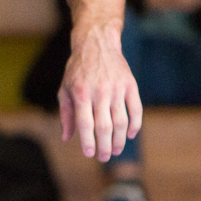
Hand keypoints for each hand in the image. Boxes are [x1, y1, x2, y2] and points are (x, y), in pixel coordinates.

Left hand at [58, 24, 141, 161]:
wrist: (97, 43)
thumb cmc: (78, 69)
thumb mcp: (65, 88)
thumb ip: (66, 113)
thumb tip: (67, 138)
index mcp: (81, 92)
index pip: (85, 124)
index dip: (88, 142)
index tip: (89, 154)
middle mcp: (100, 91)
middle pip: (104, 126)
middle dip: (105, 146)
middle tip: (104, 157)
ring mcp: (117, 88)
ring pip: (121, 121)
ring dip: (119, 140)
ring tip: (115, 150)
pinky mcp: (130, 85)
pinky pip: (136, 110)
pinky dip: (134, 125)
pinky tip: (129, 135)